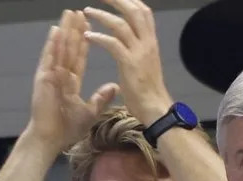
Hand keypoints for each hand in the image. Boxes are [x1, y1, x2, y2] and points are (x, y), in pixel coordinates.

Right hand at [27, 10, 118, 149]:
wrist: (51, 139)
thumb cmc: (67, 129)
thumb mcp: (90, 112)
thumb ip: (101, 98)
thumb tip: (115, 87)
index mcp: (70, 82)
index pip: (79, 57)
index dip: (85, 41)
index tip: (89, 26)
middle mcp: (60, 75)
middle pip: (69, 48)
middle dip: (75, 29)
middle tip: (80, 11)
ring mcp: (50, 76)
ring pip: (60, 49)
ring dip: (65, 31)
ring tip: (69, 13)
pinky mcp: (43, 79)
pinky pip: (48, 59)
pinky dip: (52, 45)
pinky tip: (56, 31)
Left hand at [84, 0, 171, 125]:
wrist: (155, 109)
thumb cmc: (149, 91)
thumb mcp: (147, 64)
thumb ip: (140, 49)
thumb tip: (133, 42)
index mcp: (151, 42)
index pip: (143, 12)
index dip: (129, 0)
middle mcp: (148, 43)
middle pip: (134, 11)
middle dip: (116, 0)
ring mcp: (139, 52)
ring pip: (120, 24)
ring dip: (102, 15)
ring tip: (87, 11)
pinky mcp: (129, 64)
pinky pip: (113, 43)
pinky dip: (98, 37)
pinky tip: (87, 36)